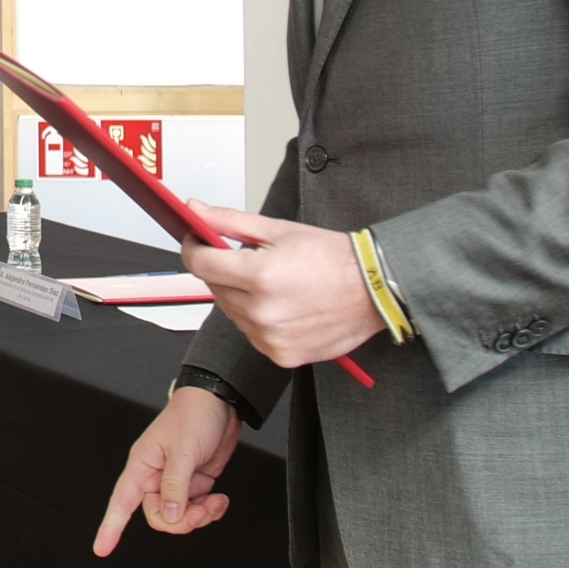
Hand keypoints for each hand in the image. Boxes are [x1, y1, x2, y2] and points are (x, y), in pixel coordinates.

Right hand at [94, 386, 240, 554]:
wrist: (218, 401)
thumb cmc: (192, 415)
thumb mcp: (182, 451)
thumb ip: (175, 486)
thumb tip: (169, 515)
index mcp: (142, 466)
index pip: (121, 502)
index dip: (110, 527)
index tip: (102, 549)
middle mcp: (155, 477)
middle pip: (159, 517)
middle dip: (182, 521)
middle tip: (201, 511)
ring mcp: (176, 481)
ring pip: (179, 516)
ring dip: (200, 515)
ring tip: (215, 502)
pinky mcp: (194, 482)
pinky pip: (196, 508)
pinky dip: (210, 510)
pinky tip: (219, 500)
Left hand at [181, 206, 386, 369]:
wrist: (375, 290)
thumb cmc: (334, 259)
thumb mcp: (279, 229)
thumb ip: (230, 221)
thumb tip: (196, 212)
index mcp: (259, 276)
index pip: (201, 264)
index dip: (193, 248)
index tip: (196, 241)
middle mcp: (262, 312)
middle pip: (215, 288)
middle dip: (223, 271)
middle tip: (248, 260)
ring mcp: (271, 338)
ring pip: (232, 313)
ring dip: (241, 297)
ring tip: (273, 284)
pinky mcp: (282, 355)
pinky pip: (253, 335)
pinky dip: (258, 320)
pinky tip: (282, 306)